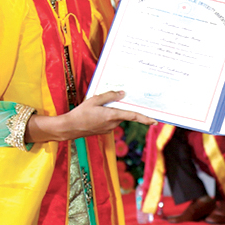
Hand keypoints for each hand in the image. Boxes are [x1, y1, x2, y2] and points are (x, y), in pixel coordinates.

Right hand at [26, 91, 155, 142]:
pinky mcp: (105, 130)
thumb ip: (109, 96)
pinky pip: (111, 120)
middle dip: (122, 107)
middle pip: (124, 114)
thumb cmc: (80, 113)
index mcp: (112, 116)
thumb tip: (122, 94)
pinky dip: (108, 115)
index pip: (133, 116)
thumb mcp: (94, 100)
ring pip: (117, 117)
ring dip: (113, 111)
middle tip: (114, 100)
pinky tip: (97, 112)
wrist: (69, 128)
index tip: (154, 121)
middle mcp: (113, 124)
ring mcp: (109, 128)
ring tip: (98, 106)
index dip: (145, 118)